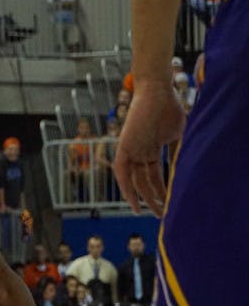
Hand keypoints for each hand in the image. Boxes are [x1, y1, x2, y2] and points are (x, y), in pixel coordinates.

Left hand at [114, 81, 184, 216]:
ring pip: (134, 180)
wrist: (157, 91)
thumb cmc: (169, 109)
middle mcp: (138, 152)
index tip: (168, 203)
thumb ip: (178, 154)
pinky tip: (133, 202)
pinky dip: (126, 187)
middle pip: (144, 181)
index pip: (154, 176)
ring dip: (143, 197)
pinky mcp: (123, 147)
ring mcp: (130, 150)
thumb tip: (184, 174)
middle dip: (153, 198)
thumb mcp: (177, 137)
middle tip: (162, 214)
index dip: (160, 190)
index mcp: (150, 150)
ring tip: (155, 211)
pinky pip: (121, 171)